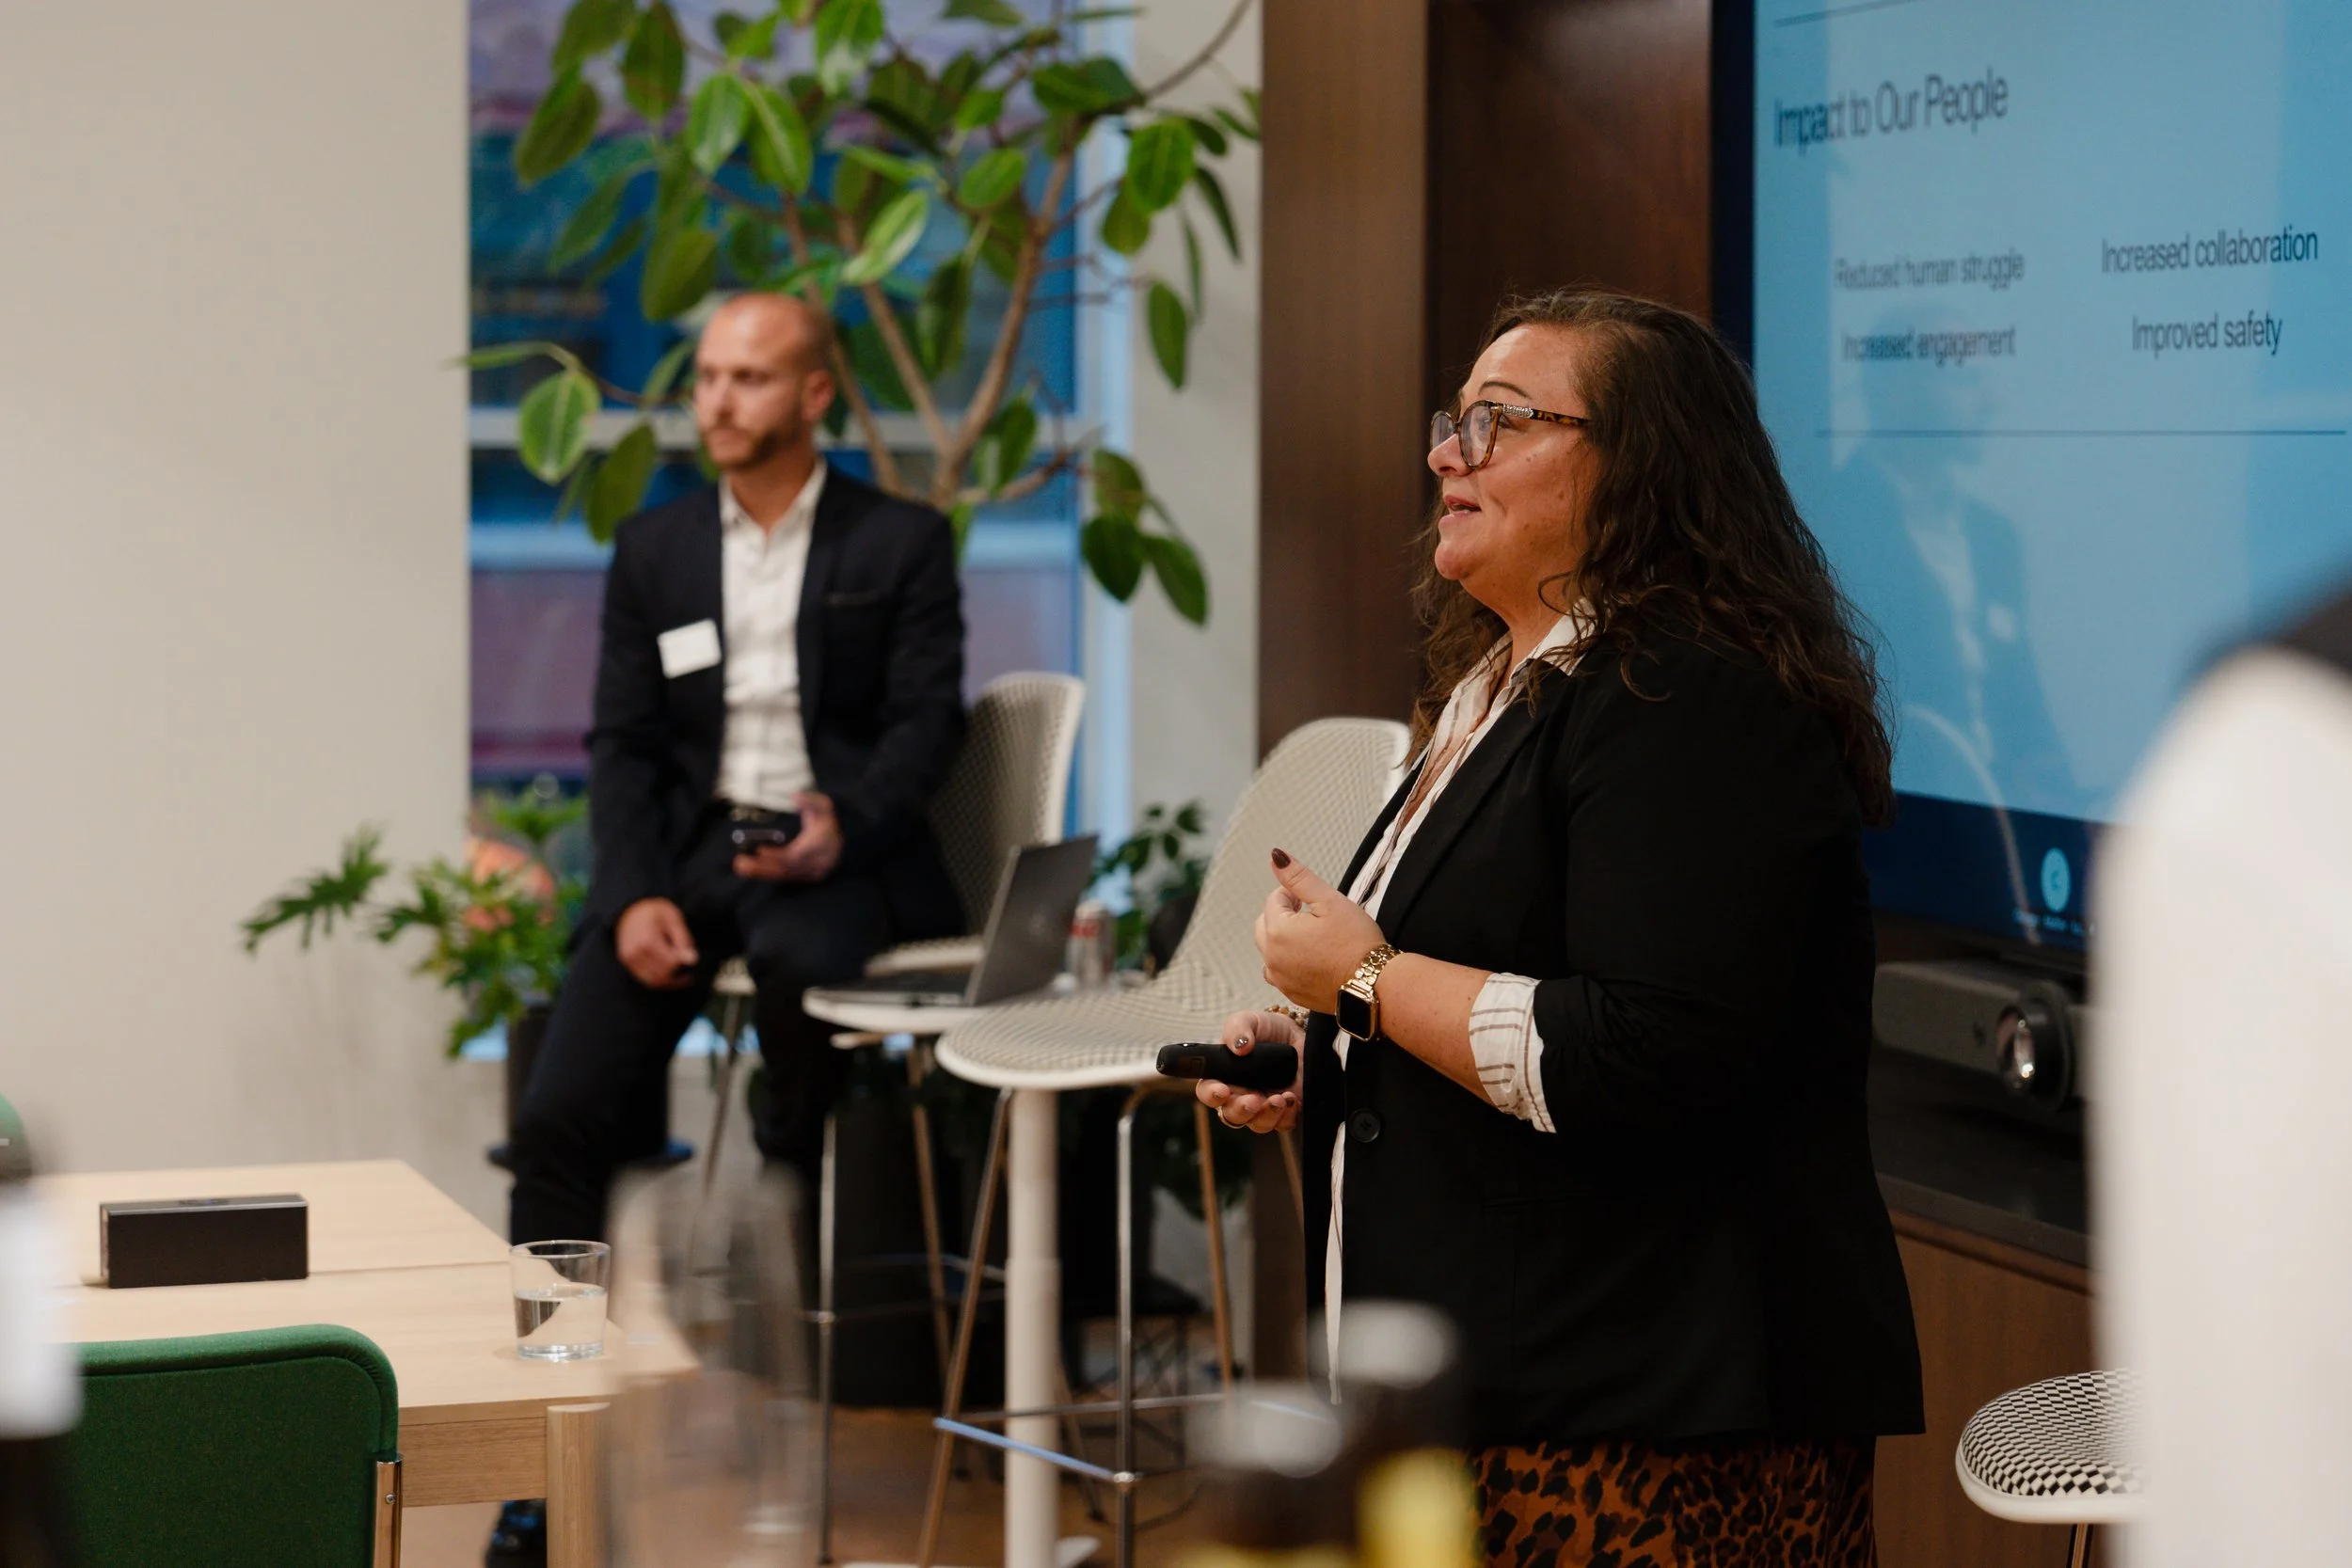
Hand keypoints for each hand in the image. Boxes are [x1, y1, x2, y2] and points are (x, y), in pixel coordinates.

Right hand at [615, 897, 698, 989]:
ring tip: (682, 978)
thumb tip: (693, 959)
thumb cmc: (654, 911)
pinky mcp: (627, 962)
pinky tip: (669, 975)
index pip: (670, 962)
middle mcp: (635, 952)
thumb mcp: (672, 918)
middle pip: (662, 975)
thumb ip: (683, 939)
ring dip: (669, 982)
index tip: (693, 959)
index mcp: (648, 940)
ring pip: (653, 981)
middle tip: (689, 974)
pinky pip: (644, 978)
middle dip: (678, 976)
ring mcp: (629, 959)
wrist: (629, 908)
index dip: (684, 963)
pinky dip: (659, 980)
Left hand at [733, 791, 843, 882]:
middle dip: (762, 867)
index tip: (759, 850)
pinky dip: (768, 873)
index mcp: (821, 844)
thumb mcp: (823, 805)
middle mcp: (817, 862)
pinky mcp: (805, 877)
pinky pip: (785, 877)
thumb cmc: (828, 821)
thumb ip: (811, 800)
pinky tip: (753, 868)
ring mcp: (812, 872)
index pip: (797, 855)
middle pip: (787, 868)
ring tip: (741, 867)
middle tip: (740, 863)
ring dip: (761, 873)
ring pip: (784, 875)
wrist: (843, 841)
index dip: (777, 855)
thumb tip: (795, 797)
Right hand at [1195, 1009, 1304, 1132]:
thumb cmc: (1267, 1029)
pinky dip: (1287, 1116)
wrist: (1299, 1036)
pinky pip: (1282, 1124)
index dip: (1211, 1095)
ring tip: (1279, 1098)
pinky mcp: (1286, 1111)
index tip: (1222, 1090)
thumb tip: (1240, 1045)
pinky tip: (1291, 1099)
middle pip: (1231, 1115)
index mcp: (1224, 1076)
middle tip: (1253, 1099)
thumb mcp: (1250, 1020)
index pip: (1208, 1092)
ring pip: (1257, 1124)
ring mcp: (1263, 1106)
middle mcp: (1240, 1095)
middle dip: (1241, 1110)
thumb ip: (1238, 1028)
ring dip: (1266, 1115)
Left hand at [1254, 849, 1384, 1013]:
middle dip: (1283, 915)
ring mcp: (1280, 979)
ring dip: (1283, 939)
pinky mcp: (1291, 993)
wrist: (1374, 984)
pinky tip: (1313, 958)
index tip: (1314, 900)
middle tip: (1312, 915)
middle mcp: (1272, 958)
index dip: (1293, 895)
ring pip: (1270, 949)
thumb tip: (1276, 857)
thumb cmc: (1356, 943)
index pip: (1273, 900)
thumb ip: (1299, 878)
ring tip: (1313, 937)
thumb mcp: (1329, 900)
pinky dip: (1290, 961)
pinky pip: (1280, 971)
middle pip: (1265, 924)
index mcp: (1278, 931)